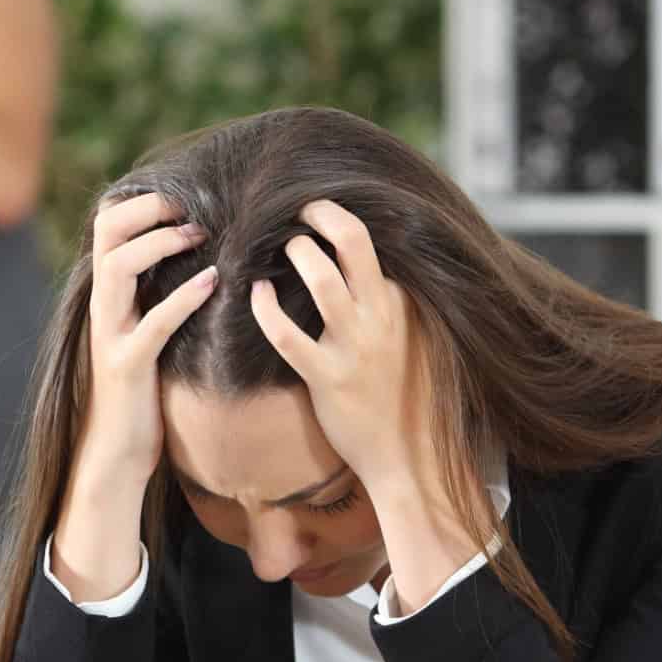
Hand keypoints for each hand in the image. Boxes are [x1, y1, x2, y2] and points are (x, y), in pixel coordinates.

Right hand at [53, 193, 216, 595]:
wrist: (118, 452)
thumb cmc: (142, 392)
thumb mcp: (147, 333)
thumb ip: (160, 298)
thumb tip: (201, 259)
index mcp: (111, 297)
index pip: (108, 227)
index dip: (141, 203)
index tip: (184, 196)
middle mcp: (104, 309)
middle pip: (107, 235)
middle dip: (148, 210)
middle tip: (190, 205)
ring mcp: (111, 336)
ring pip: (119, 269)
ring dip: (160, 244)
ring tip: (198, 233)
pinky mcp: (127, 367)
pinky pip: (152, 323)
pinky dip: (181, 299)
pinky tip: (212, 284)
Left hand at [247, 201, 429, 496]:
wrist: (407, 454)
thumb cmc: (400, 391)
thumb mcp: (407, 335)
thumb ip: (384, 300)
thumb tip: (350, 264)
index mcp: (401, 301)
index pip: (370, 242)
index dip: (337, 221)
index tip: (314, 213)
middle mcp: (381, 315)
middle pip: (355, 240)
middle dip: (321, 212)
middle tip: (298, 207)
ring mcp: (356, 345)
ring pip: (321, 278)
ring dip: (294, 253)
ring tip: (279, 248)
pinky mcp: (328, 377)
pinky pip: (287, 334)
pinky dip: (265, 308)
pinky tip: (254, 293)